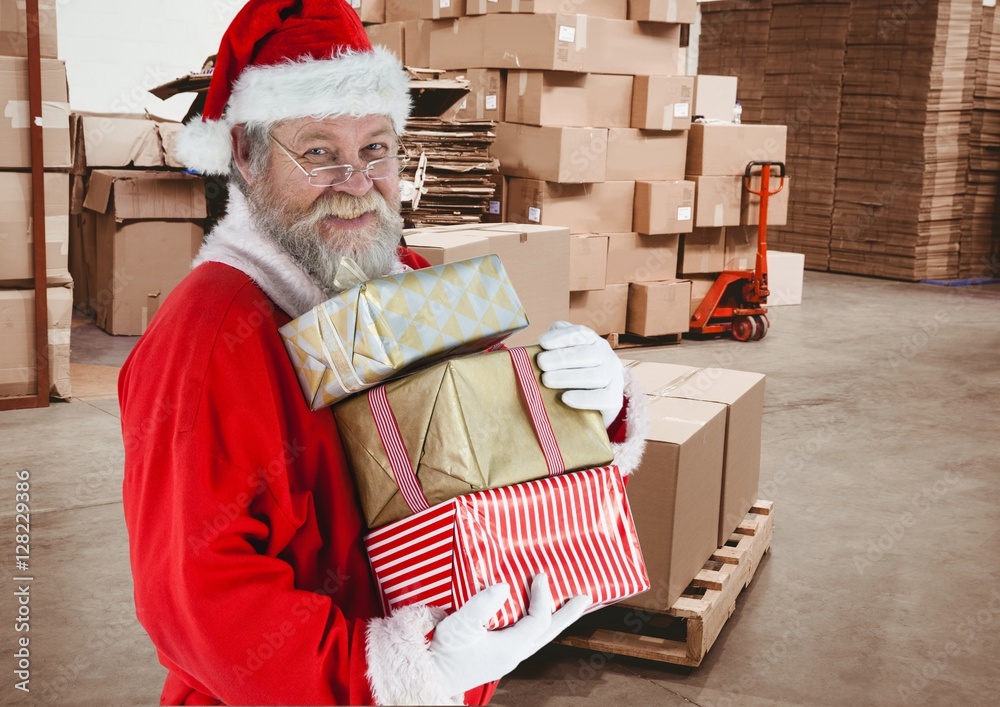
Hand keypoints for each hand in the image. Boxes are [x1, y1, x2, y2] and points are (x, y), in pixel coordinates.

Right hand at [429, 574, 590, 696]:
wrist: (430, 674)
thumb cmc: (443, 651)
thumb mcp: (460, 625)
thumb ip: (482, 604)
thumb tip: (504, 586)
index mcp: (510, 647)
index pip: (539, 619)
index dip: (543, 596)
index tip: (540, 575)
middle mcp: (515, 653)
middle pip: (549, 632)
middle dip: (568, 614)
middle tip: (586, 597)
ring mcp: (509, 655)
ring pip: (540, 636)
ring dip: (555, 619)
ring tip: (568, 604)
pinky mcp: (500, 653)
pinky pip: (528, 636)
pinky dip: (537, 622)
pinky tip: (533, 612)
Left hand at [536, 322, 624, 426]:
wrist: (596, 403)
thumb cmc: (574, 374)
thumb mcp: (566, 357)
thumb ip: (557, 345)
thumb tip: (546, 337)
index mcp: (593, 342)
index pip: (580, 334)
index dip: (561, 337)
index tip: (542, 342)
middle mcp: (607, 356)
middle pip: (586, 354)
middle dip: (561, 358)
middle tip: (541, 363)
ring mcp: (613, 377)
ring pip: (594, 375)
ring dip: (568, 377)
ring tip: (546, 380)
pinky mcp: (615, 399)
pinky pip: (602, 398)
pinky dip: (583, 398)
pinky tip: (565, 398)